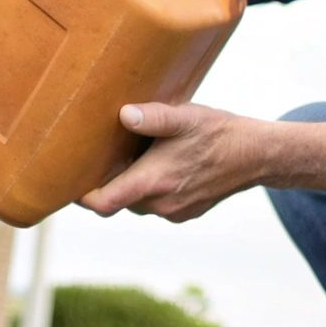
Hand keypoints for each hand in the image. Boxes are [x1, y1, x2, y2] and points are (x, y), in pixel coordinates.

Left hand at [79, 102, 258, 221]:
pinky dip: (150, 188)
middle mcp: (160, 203)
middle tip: (98, 155)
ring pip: (136, 202)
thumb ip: (152, 117)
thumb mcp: (184, 117)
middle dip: (106, 182)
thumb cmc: (218, 133)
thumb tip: (123, 114)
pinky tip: (157, 163)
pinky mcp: (185, 212)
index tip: (68, 179)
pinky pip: (156, 204)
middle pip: (117, 201)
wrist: (257, 156)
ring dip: (130, 183)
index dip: (81, 195)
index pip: (103, 203)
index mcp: (154, 182)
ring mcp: (174, 212)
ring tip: (130, 155)